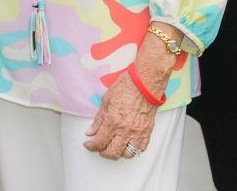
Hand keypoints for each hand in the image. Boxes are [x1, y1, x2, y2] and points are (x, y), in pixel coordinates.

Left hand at [86, 39, 175, 160]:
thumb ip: (99, 119)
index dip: (91, 146)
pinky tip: (129, 142)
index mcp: (113, 121)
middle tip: (100, 147)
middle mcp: (125, 130)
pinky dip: (134, 148)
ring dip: (119, 152)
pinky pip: (141, 147)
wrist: (146, 82)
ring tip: (115, 145)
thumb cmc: (128, 86)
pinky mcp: (147, 131)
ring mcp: (137, 132)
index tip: (89, 144)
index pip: (99, 142)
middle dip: (104, 152)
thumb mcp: (106, 100)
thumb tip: (91, 131)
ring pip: (127, 153)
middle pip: (112, 152)